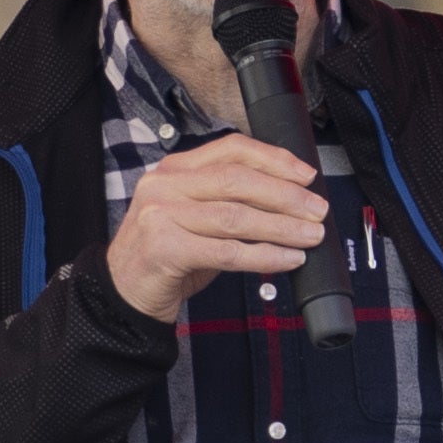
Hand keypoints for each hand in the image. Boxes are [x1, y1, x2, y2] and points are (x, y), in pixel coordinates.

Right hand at [104, 133, 326, 321]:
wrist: (125, 292)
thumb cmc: (168, 253)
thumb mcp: (195, 216)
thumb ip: (230, 201)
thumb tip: (290, 201)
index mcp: (175, 168)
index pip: (231, 150)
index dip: (274, 159)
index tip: (306, 175)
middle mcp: (165, 184)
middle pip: (238, 181)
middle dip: (286, 196)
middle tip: (317, 210)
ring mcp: (162, 215)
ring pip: (236, 217)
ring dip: (282, 228)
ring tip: (311, 236)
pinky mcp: (165, 249)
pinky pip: (228, 252)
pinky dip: (264, 256)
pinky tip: (287, 260)